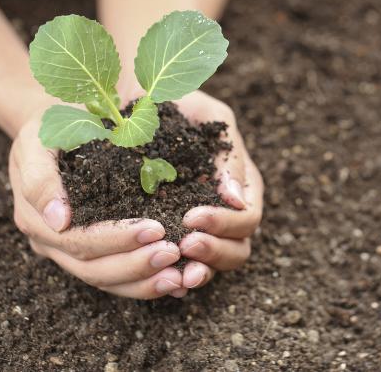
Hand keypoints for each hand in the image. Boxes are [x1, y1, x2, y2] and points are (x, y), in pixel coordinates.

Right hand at [8, 111, 187, 298]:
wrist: (51, 124)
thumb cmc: (49, 126)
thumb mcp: (37, 141)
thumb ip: (40, 178)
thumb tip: (60, 221)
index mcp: (35, 218)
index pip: (78, 241)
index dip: (117, 240)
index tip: (155, 229)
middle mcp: (51, 243)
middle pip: (94, 269)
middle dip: (135, 265)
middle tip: (174, 253)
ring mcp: (69, 252)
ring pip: (107, 281)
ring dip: (144, 282)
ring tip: (179, 276)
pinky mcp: (91, 252)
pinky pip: (117, 278)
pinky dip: (146, 283)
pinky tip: (177, 282)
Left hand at [175, 91, 263, 290]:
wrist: (133, 101)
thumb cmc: (176, 103)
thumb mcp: (206, 114)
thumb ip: (228, 152)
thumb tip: (237, 199)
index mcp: (240, 186)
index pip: (247, 219)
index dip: (225, 224)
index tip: (193, 216)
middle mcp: (225, 213)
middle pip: (237, 250)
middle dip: (214, 251)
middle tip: (184, 243)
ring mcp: (200, 229)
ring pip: (212, 266)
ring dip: (198, 271)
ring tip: (175, 271)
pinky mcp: (171, 237)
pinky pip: (180, 269)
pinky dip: (174, 278)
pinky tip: (160, 278)